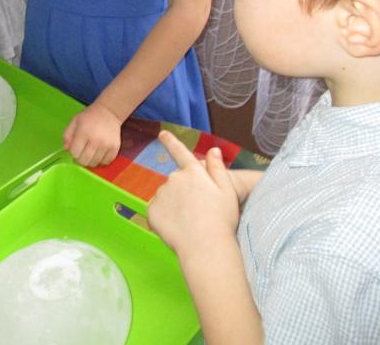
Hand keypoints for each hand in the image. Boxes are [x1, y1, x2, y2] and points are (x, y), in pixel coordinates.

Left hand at [62, 100, 122, 166]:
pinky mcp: (115, 148)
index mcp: (83, 132)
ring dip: (90, 161)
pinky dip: (101, 161)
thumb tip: (66, 148)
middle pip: (84, 161)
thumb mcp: (75, 121)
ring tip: (90, 153)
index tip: (75, 149)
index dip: (73, 153)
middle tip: (81, 154)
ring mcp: (106, 145)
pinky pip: (106, 162)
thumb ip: (67, 135)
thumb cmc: (89, 117)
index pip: (75, 153)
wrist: (109, 112)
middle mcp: (96, 140)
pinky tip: (99, 154)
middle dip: (80, 160)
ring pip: (95, 163)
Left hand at [147, 130, 240, 254]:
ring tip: (189, 222)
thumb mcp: (227, 191)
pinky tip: (177, 228)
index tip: (162, 133)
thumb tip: (212, 149)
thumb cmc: (222, 219)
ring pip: (166, 196)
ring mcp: (161, 194)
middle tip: (198, 210)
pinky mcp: (152, 210)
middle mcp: (174, 178)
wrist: (206, 246)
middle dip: (183, 191)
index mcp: (193, 172)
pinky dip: (164, 217)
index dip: (171, 142)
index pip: (180, 152)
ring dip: (174, 204)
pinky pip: (157, 211)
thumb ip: (217, 168)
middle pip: (176, 181)